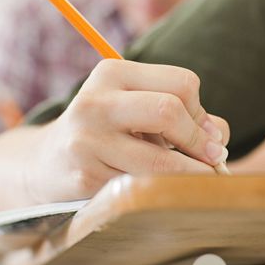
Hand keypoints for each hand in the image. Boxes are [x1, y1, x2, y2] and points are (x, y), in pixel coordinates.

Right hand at [26, 59, 229, 202]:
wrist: (47, 164)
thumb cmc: (108, 133)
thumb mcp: (137, 109)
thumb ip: (185, 115)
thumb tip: (218, 140)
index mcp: (112, 73)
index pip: (182, 83)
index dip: (202, 113)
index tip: (205, 135)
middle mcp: (96, 101)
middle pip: (169, 110)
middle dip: (199, 142)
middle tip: (212, 161)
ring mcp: (87, 140)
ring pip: (161, 160)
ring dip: (189, 174)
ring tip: (194, 179)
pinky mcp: (85, 176)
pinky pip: (142, 186)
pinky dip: (159, 191)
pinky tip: (153, 187)